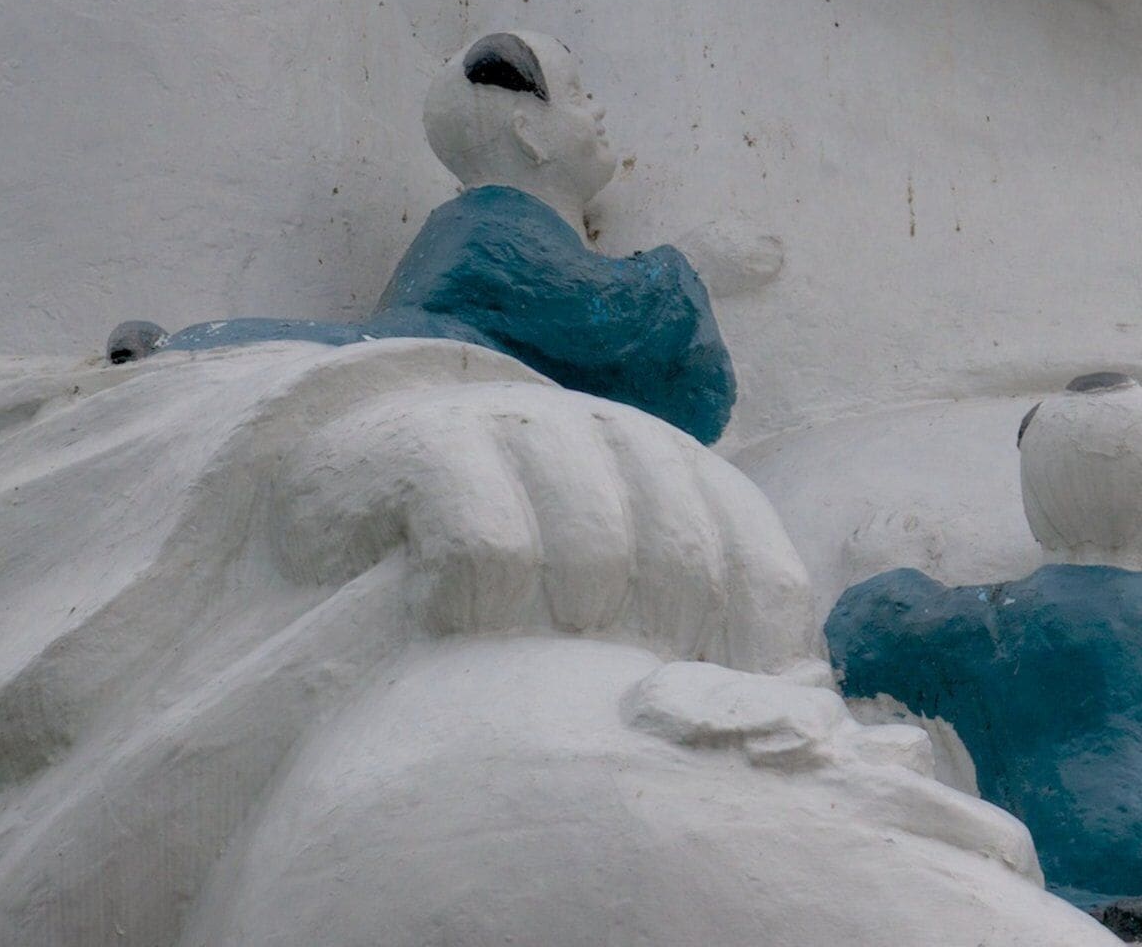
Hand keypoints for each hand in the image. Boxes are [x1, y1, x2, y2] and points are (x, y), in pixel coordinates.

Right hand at [269, 381, 810, 659]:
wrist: (365, 456)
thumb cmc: (511, 540)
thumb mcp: (610, 569)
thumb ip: (687, 618)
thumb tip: (776, 700)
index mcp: (688, 473)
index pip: (763, 577)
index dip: (740, 662)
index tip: (689, 714)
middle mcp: (625, 436)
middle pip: (684, 569)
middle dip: (642, 649)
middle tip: (584, 688)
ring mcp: (536, 427)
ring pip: (593, 555)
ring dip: (560, 626)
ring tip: (518, 649)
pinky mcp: (441, 441)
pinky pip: (487, 545)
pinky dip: (475, 603)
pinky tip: (450, 618)